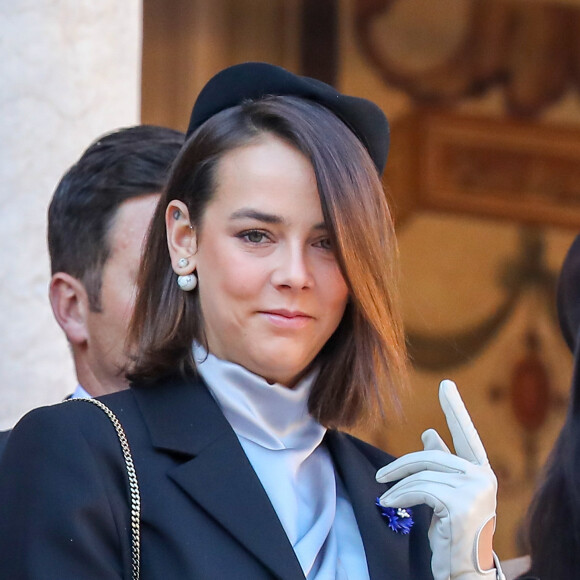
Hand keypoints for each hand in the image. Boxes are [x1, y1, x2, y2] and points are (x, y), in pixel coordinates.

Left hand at [376, 380, 500, 579]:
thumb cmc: (454, 531)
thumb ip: (441, 463)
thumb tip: (428, 433)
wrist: (464, 568)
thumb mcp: (449, 492)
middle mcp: (483, 477)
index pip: (466, 434)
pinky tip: (389, 502)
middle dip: (401, 465)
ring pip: (423, 473)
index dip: (455, 409)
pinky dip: (400, 494)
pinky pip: (420, 488)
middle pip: (431, 457)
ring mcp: (475, 490)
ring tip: (383, 495)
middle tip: (380, 476)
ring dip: (398, 484)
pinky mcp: (460, 504)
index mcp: (482, 471)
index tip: (446, 385)